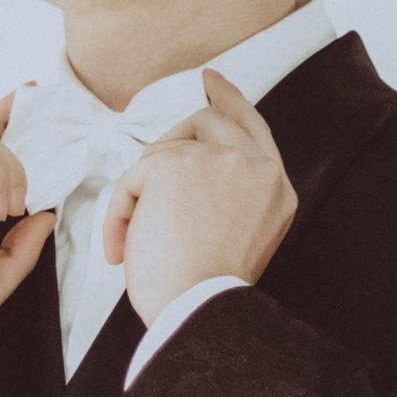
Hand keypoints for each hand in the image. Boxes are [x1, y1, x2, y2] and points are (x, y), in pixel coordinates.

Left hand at [100, 67, 297, 324]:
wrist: (198, 312)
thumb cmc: (207, 293)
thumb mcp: (239, 236)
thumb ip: (228, 195)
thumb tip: (186, 166)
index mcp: (276, 188)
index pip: (253, 129)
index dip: (231, 102)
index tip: (213, 83)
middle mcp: (257, 166)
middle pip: (212, 122)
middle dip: (182, 128)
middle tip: (166, 137)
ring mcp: (220, 159)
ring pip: (166, 148)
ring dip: (143, 190)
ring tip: (137, 238)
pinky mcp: (177, 164)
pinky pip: (135, 174)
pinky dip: (120, 210)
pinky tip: (122, 245)